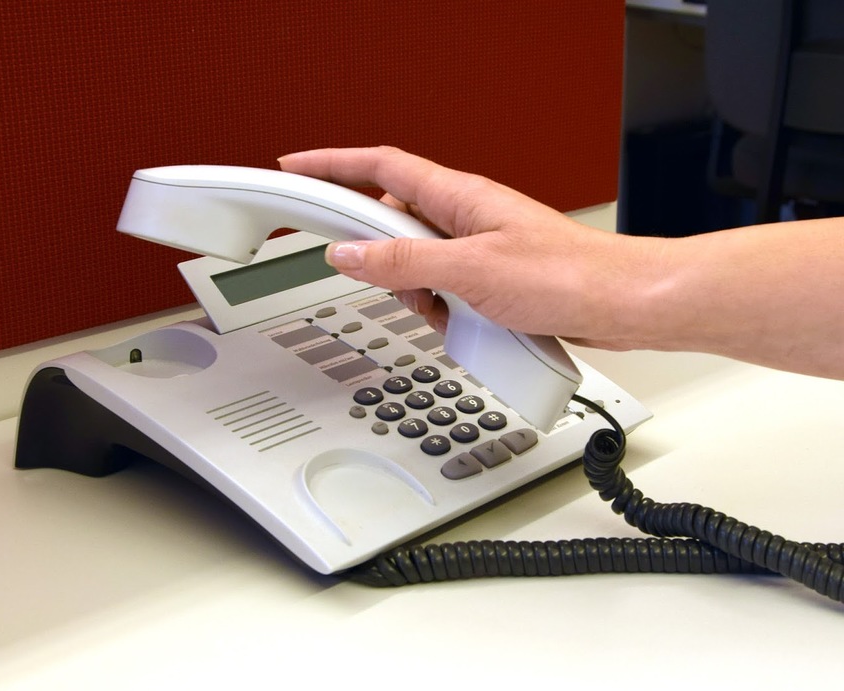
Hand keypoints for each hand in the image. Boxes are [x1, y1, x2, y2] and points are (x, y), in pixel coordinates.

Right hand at [279, 146, 647, 350]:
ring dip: (413, 288)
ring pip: (416, 261)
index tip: (298, 166)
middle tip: (376, 278)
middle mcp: (465, 216)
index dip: (334, 163)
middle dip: (378, 253)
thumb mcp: (470, 270)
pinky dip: (440, 306)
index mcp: (459, 196)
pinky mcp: (490, 278)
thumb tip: (350, 254)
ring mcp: (477, 247)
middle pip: (393, 220)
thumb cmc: (567, 276)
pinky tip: (460, 322)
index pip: (380, 166)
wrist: (620, 306)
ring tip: (441, 308)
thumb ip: (404, 263)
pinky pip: (443, 286)